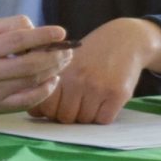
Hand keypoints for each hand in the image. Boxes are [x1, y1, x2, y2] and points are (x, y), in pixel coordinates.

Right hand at [0, 15, 74, 113]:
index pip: (18, 41)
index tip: (60, 32)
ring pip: (31, 82)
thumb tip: (36, 29)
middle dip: (54, 56)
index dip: (42, 36)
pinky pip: (27, 101)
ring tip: (63, 61)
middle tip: (68, 50)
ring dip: (53, 71)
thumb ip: (10, 26)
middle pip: (30, 64)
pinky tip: (52, 81)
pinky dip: (44, 92)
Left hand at [28, 17, 160, 124]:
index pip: (44, 107)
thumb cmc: (90, 53)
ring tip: (91, 100)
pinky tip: (104, 102)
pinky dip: (102, 116)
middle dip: (68, 115)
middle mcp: (76, 80)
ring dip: (86, 115)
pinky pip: (103, 120)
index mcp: (59, 72)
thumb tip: (35, 111)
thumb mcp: (65, 60)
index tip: (56, 106)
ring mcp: (97, 88)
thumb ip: (48, 80)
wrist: (125, 39)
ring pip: (84, 120)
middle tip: (76, 104)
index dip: (49, 111)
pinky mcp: (117, 94)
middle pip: (64, 117)